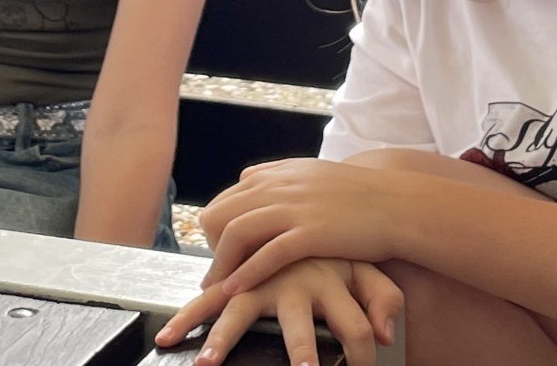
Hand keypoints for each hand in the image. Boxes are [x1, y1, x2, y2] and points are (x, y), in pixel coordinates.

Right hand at [156, 258, 400, 365]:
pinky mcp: (238, 281)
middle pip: (299, 327)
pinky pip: (209, 299)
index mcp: (332, 282)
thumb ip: (383, 300)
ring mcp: (262, 281)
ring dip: (224, 340)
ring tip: (206, 365)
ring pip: (240, 311)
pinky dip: (190, 317)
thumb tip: (388, 336)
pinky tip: (168, 339)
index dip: (365, 355)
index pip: (356, 330)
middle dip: (301, 353)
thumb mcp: (369, 271)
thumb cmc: (340, 249)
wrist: (313, 206)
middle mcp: (295, 283)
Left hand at [201, 160, 407, 296]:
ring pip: (236, 232)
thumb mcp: (311, 172)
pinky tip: (235, 289)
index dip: (217, 229)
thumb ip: (277, 175)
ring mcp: (294, 208)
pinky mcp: (310, 232)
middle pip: (221, 213)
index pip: (225, 198)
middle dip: (211, 246)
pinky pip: (266, 254)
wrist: (396, 205)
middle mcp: (279, 186)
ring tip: (216, 287)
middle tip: (217, 273)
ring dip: (221, 263)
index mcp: (277, 174)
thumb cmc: (356, 195)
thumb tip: (246, 178)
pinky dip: (246, 273)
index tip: (220, 253)